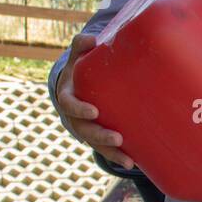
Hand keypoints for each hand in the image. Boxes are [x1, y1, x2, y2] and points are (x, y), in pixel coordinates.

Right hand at [56, 33, 134, 169]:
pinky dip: (117, 157)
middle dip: (100, 135)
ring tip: (128, 159)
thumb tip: (91, 39)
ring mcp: (85, 129)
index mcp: (68, 96)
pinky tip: (133, 162)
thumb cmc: (79, 70)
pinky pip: (106, 150)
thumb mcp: (76, 57)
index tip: (94, 111)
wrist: (77, 88)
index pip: (69, 104)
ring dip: (111, 152)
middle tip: (117, 138)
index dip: (80, 110)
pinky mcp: (97, 137)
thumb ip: (80, 46)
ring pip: (96, 144)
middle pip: (84, 130)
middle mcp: (74, 117)